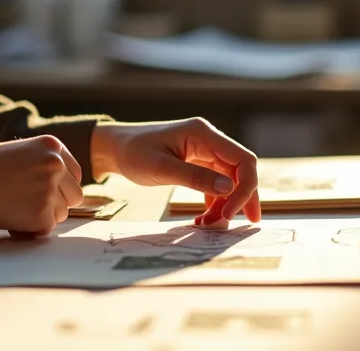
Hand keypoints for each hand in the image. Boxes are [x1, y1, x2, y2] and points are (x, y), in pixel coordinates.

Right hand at [0, 135, 83, 236]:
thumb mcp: (19, 154)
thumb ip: (43, 165)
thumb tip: (63, 190)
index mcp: (52, 146)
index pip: (74, 173)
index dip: (60, 186)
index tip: (42, 191)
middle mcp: (56, 164)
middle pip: (74, 194)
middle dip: (56, 203)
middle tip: (28, 203)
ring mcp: (51, 189)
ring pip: (62, 213)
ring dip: (43, 215)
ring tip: (14, 207)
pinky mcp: (42, 214)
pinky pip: (47, 228)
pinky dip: (31, 229)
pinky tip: (10, 217)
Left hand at [91, 117, 260, 225]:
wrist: (114, 148)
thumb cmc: (133, 153)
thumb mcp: (161, 167)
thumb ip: (195, 177)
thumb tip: (229, 189)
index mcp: (204, 134)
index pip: (243, 160)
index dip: (245, 188)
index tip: (230, 213)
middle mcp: (209, 141)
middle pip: (241, 172)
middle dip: (240, 200)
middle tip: (232, 225)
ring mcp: (205, 152)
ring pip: (230, 181)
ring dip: (225, 205)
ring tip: (208, 225)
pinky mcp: (198, 163)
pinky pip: (216, 185)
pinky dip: (215, 203)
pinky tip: (204, 219)